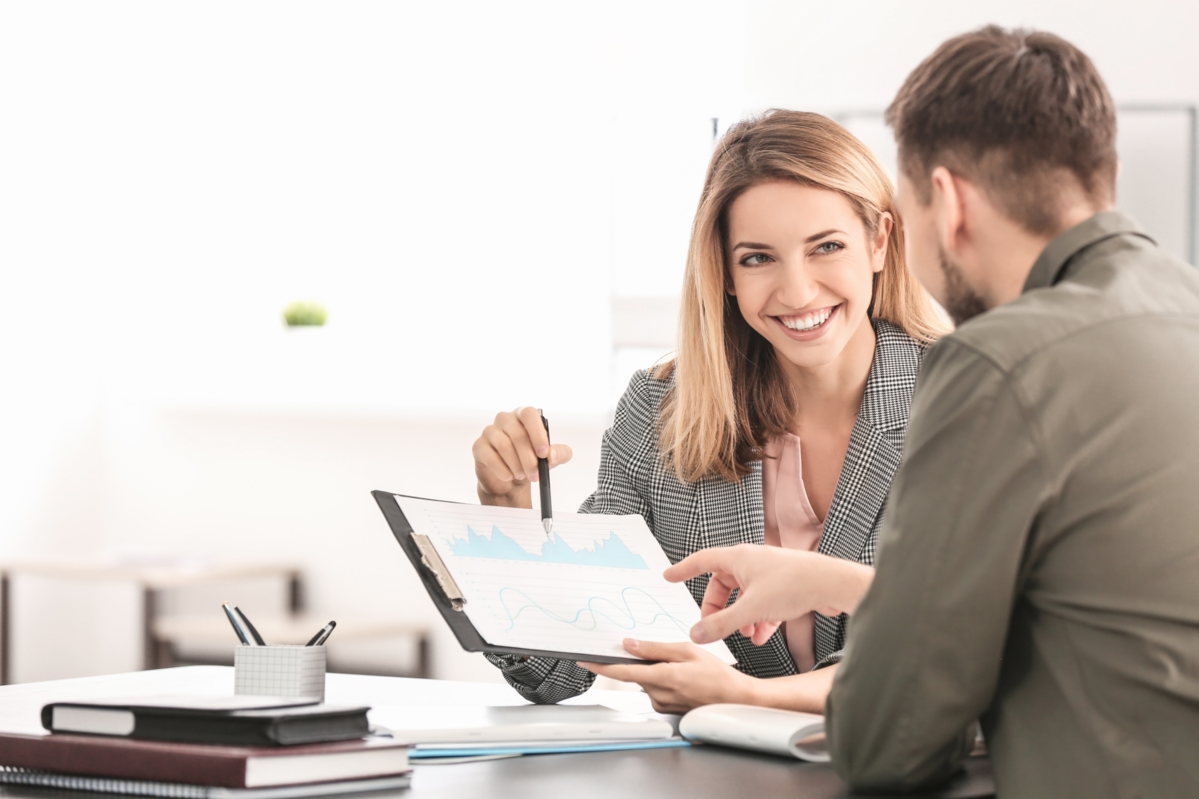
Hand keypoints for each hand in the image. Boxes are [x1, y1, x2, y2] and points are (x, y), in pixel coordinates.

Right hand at [473, 406, 572, 506]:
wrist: (509, 479)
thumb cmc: (529, 461)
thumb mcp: (550, 459)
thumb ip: (559, 454)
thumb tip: (552, 454)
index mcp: (523, 415)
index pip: (529, 414)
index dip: (537, 433)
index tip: (544, 454)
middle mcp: (505, 419)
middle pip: (518, 434)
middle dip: (529, 459)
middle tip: (535, 474)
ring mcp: (490, 431)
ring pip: (504, 446)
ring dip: (516, 465)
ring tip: (522, 475)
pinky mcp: (479, 446)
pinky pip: (490, 457)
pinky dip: (502, 470)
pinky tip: (508, 476)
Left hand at [578, 639, 752, 713]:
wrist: (735, 700)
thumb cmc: (718, 676)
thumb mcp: (687, 651)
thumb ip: (655, 648)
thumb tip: (630, 645)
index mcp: (664, 678)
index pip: (623, 673)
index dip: (601, 666)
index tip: (584, 660)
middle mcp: (660, 696)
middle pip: (636, 674)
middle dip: (642, 662)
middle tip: (664, 655)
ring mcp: (662, 706)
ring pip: (646, 682)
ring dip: (654, 672)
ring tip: (681, 668)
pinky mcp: (666, 710)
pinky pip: (655, 691)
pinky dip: (661, 681)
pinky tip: (681, 678)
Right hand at [664, 545, 874, 645]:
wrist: (832, 584)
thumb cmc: (794, 584)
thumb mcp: (751, 610)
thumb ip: (721, 624)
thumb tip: (697, 634)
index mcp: (739, 558)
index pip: (702, 561)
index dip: (683, 570)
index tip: (669, 576)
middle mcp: (752, 562)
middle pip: (723, 585)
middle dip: (718, 609)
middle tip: (713, 627)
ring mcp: (769, 574)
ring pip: (744, 597)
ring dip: (740, 618)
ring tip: (745, 635)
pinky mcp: (784, 586)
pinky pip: (762, 603)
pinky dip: (759, 620)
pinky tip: (763, 636)